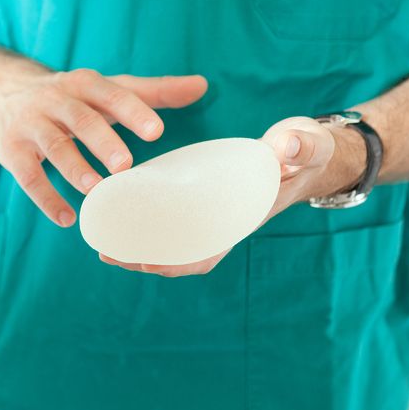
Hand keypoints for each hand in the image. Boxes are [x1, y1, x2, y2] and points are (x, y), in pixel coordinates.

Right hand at [0, 62, 207, 226]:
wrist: (1, 92)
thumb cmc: (70, 96)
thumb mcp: (106, 88)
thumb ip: (152, 91)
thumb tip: (202, 86)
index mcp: (84, 84)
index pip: (112, 94)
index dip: (133, 112)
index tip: (157, 132)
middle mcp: (55, 100)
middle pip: (80, 119)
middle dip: (102, 141)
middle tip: (125, 165)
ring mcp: (30, 125)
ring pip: (53, 147)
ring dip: (74, 170)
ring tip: (96, 191)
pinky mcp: (10, 151)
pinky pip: (28, 176)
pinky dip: (46, 198)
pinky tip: (67, 218)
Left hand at [100, 116, 366, 276]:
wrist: (306, 147)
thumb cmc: (306, 151)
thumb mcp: (305, 145)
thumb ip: (297, 146)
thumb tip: (282, 147)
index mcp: (244, 216)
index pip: (210, 251)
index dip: (178, 262)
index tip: (148, 264)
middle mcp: (225, 219)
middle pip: (182, 251)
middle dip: (145, 257)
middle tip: (107, 252)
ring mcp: (213, 209)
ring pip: (173, 236)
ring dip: (139, 242)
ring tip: (103, 240)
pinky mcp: (204, 194)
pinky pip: (173, 215)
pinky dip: (148, 218)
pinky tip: (120, 211)